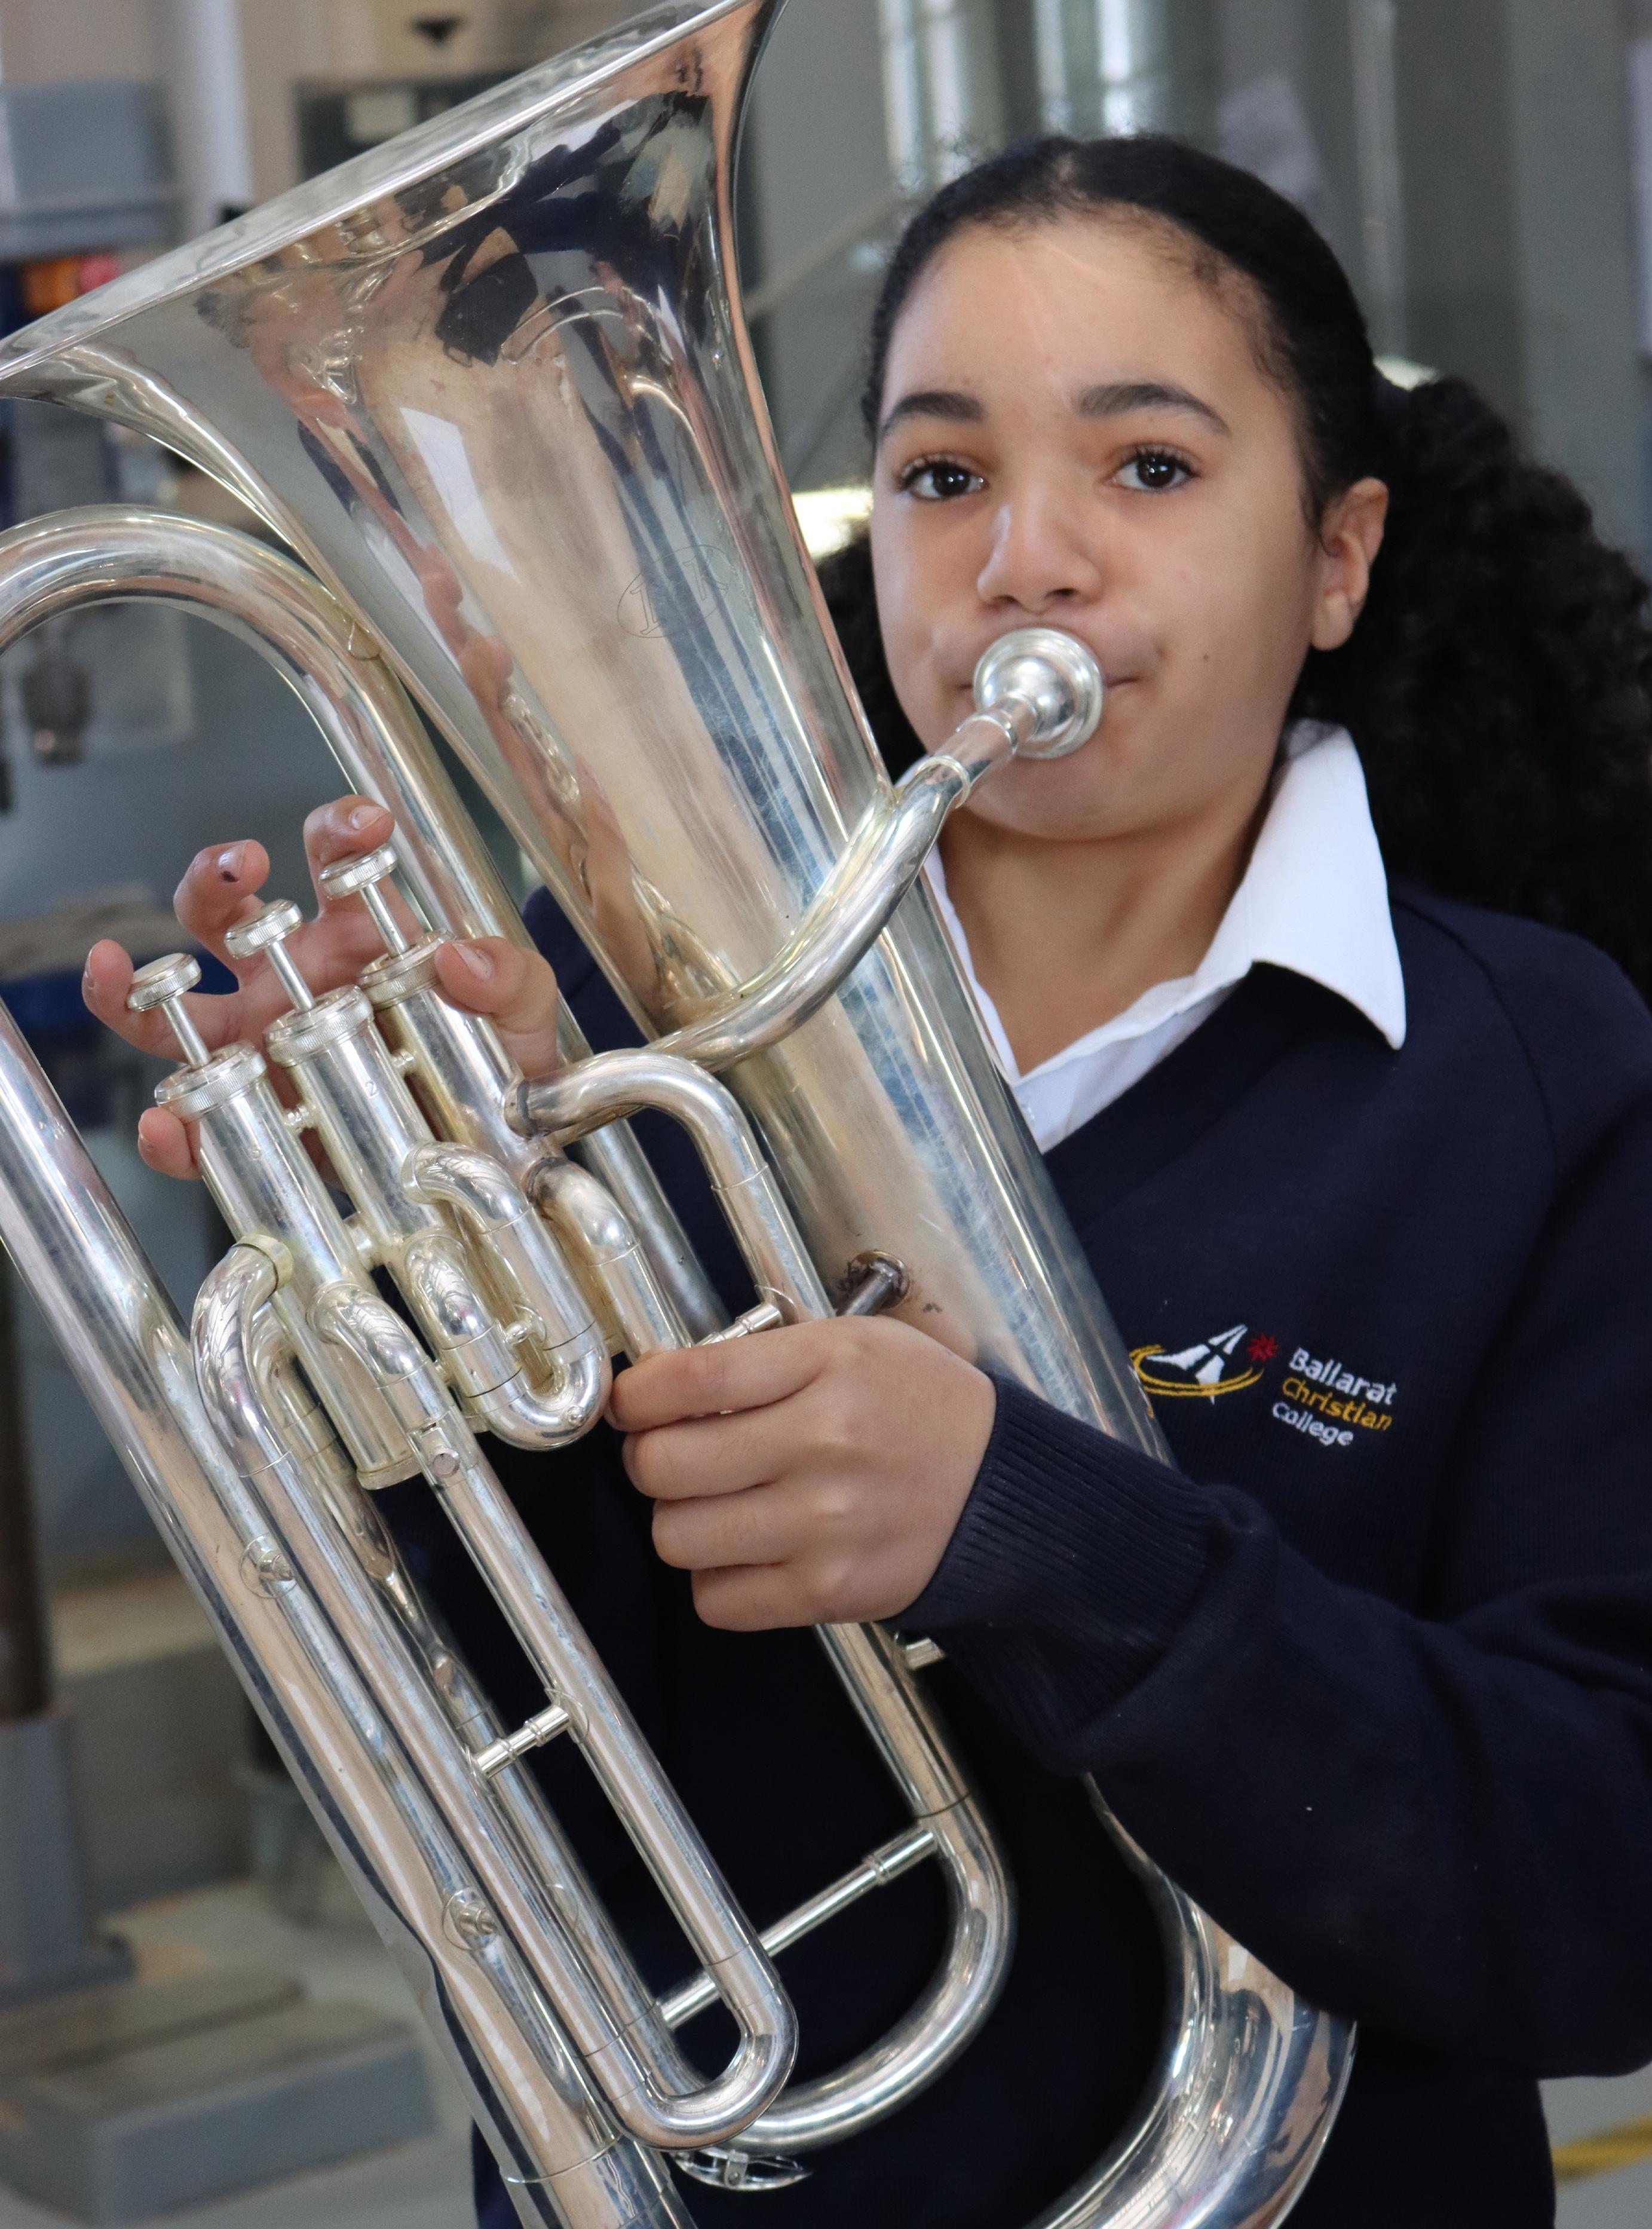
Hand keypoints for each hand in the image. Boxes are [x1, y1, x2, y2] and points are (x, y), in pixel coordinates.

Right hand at [82, 796, 563, 1178]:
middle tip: (239, 867)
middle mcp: (292, 980)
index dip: (338, 830)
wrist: (495, 1148)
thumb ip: (509, 979)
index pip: (331, 860)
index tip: (365, 825)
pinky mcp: (254, 1122)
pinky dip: (172, 1130)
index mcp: (356, 937)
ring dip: (133, 987)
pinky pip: (198, 1127)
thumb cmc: (497, 1061)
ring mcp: (261, 1048)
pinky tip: (167, 1126)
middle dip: (214, 878)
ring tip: (116, 967)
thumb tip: (461, 959)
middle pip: (221, 912)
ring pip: (172, 1009)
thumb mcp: (521, 1015)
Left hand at [610, 1316, 995, 1628]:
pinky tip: (749, 1550)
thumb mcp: (851, 1343)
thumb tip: (658, 1387)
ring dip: (682, 1521)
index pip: (688, 1383)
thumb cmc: (920, 1407)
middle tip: (675, 1455)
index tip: (633, 1406)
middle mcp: (821, 1445)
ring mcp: (822, 1526)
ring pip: (676, 1538)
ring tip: (719, 1504)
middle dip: (651, 1460)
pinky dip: (717, 1578)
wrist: (1001, 1490)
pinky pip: (716, 1600)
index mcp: (825, 1368)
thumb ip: (759, 1356)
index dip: (635, 1398)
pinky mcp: (827, 1591)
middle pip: (662, 1467)